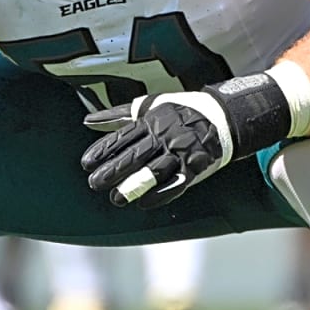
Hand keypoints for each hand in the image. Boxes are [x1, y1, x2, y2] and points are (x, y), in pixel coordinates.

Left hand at [81, 91, 233, 208]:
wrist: (222, 117)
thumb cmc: (181, 112)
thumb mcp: (149, 107)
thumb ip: (118, 116)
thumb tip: (87, 121)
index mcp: (151, 121)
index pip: (122, 137)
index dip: (103, 151)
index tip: (86, 163)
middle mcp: (164, 136)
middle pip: (135, 155)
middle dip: (113, 170)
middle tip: (95, 183)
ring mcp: (180, 152)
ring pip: (154, 171)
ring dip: (134, 186)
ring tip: (116, 198)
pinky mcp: (195, 167)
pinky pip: (176, 183)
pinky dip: (159, 194)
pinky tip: (144, 202)